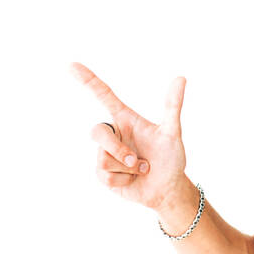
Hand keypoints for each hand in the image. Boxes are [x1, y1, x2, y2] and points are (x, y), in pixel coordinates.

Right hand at [69, 61, 188, 212]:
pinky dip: (124, 181)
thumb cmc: (171, 158)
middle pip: (98, 133)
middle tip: (138, 161)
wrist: (167, 189)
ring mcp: (106, 154)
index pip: (103, 95)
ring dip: (127, 169)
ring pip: (104, 158)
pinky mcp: (103, 174)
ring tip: (141, 169)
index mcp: (125, 118)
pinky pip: (105, 176)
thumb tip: (181, 78)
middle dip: (118, 149)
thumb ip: (173, 106)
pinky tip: (133, 180)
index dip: (88, 80)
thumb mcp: (172, 132)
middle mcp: (114, 134)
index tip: (71, 65)